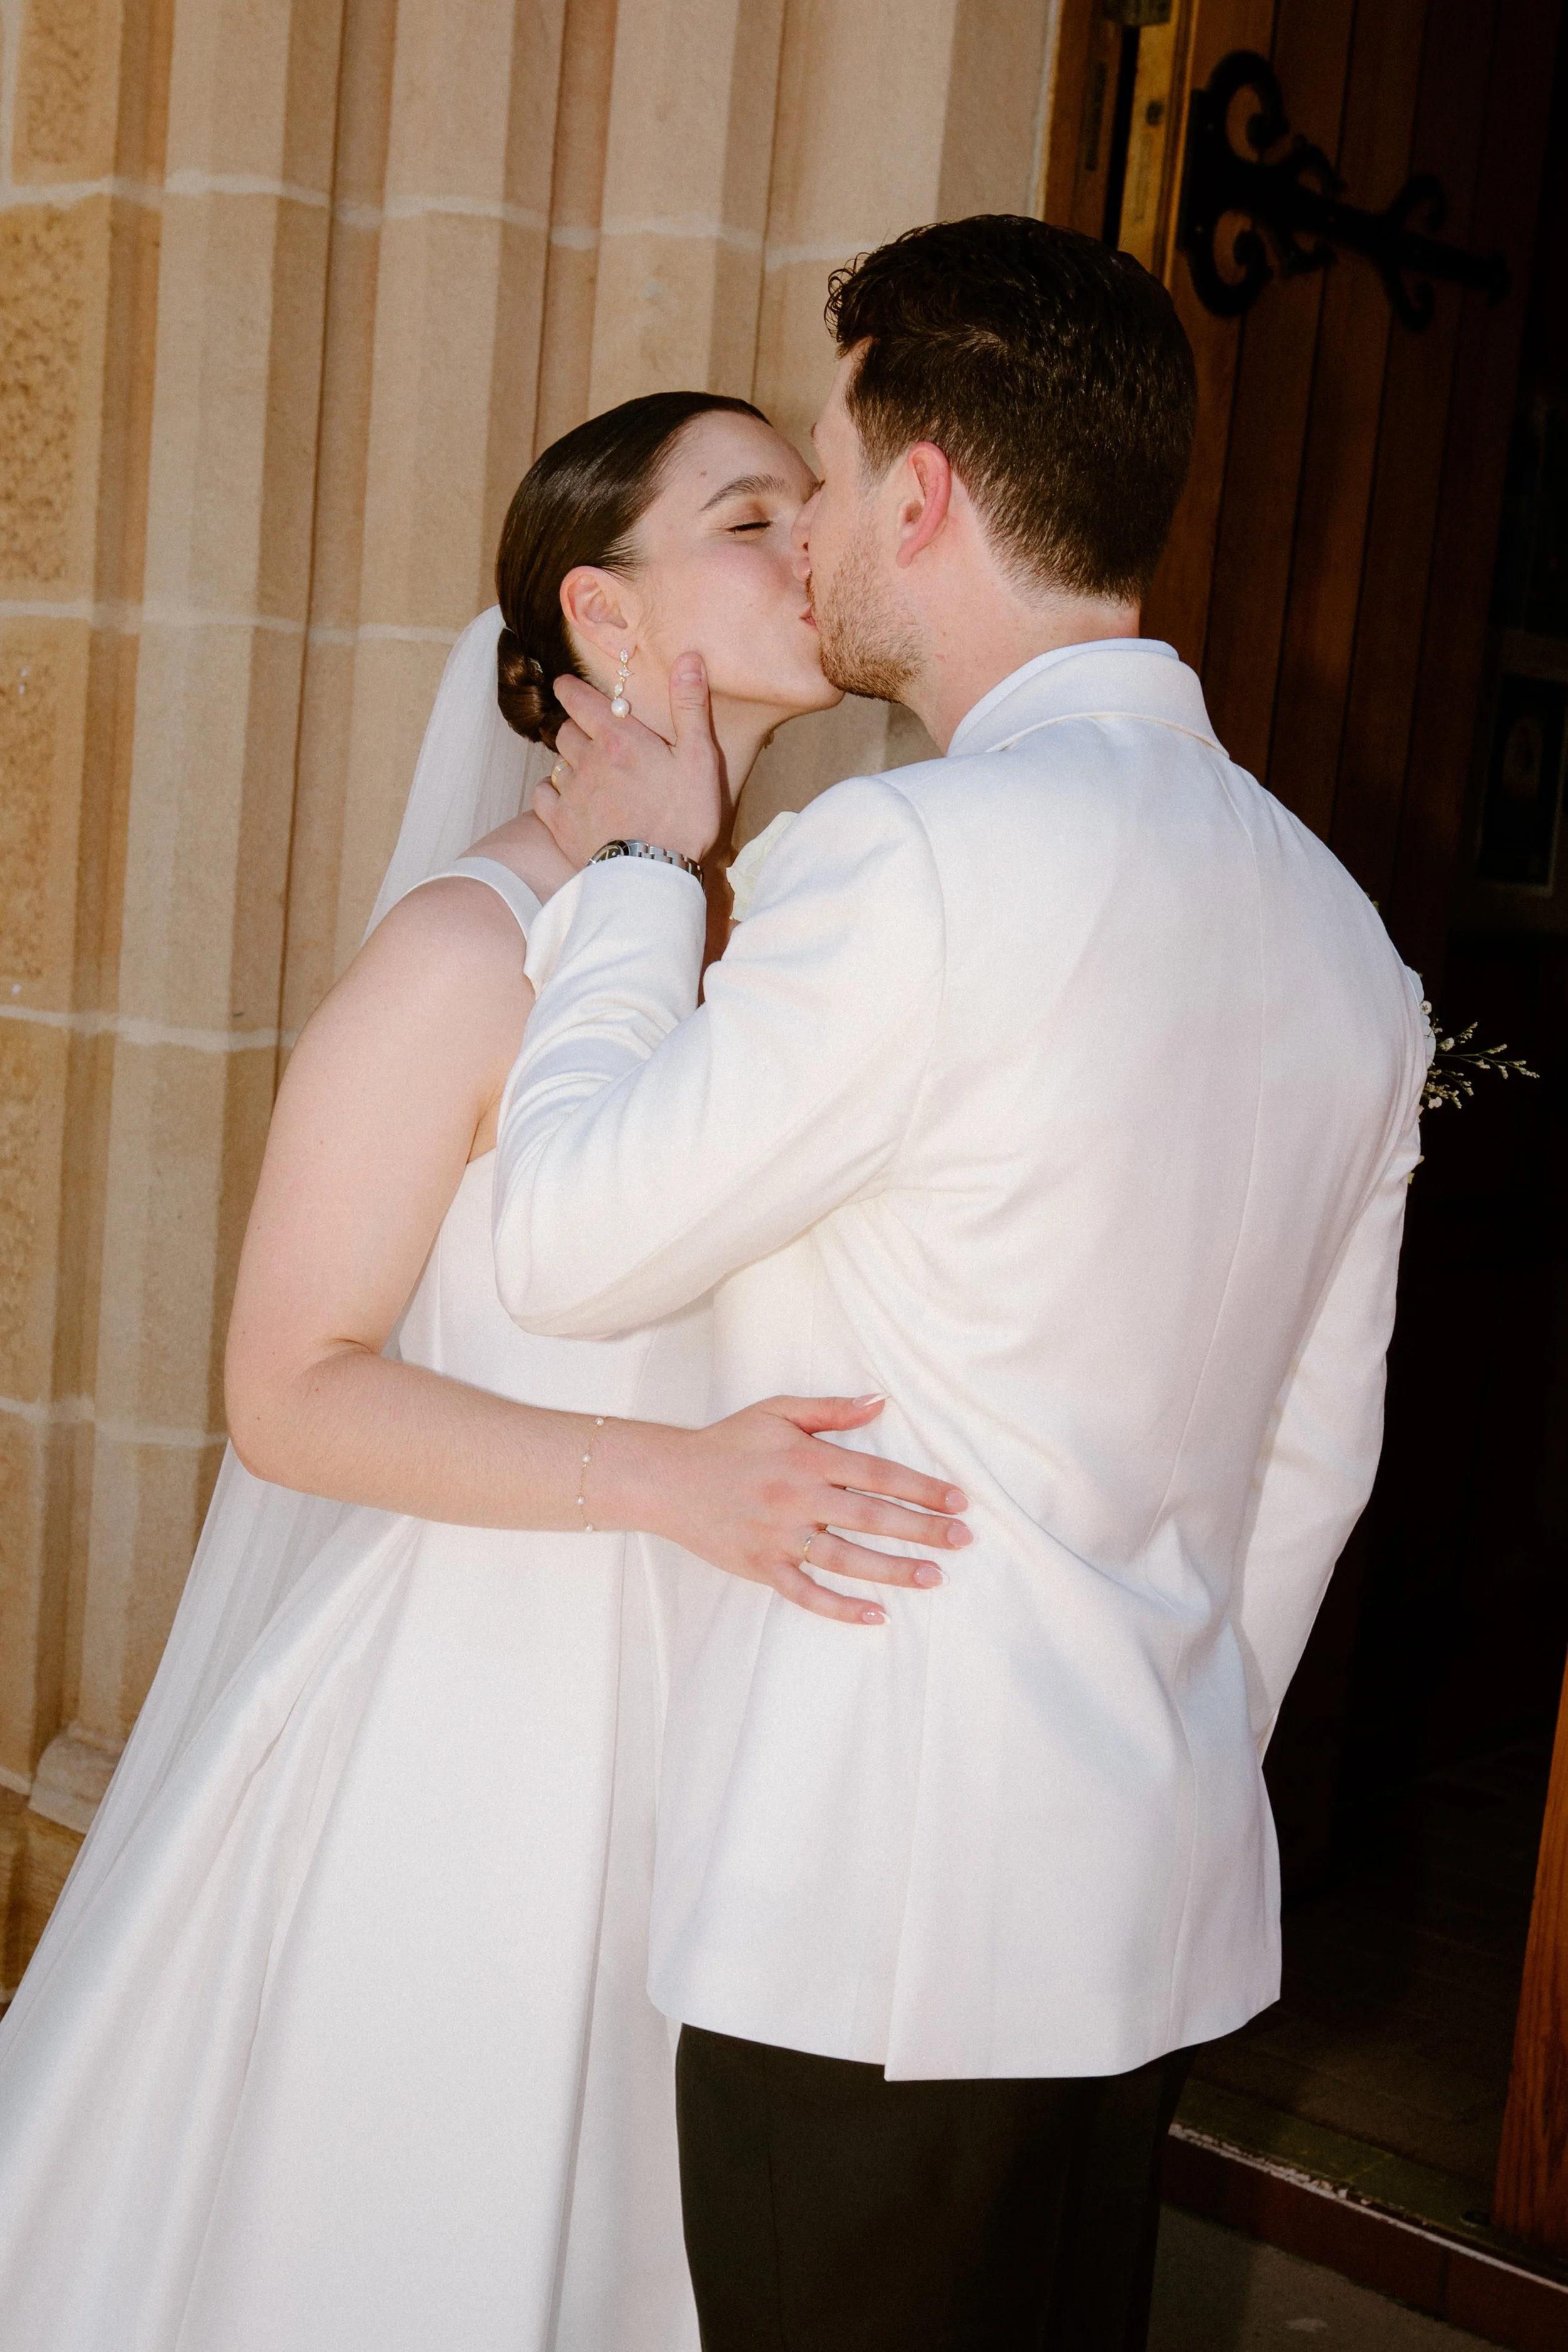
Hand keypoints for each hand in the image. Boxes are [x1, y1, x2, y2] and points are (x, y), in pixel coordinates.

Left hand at [533, 655, 723, 867]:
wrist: (654, 875)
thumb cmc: (684, 817)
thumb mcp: (699, 758)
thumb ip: (689, 706)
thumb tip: (688, 658)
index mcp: (618, 738)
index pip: (578, 698)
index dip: (570, 689)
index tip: (566, 685)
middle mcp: (587, 759)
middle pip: (566, 731)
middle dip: (576, 729)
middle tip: (594, 739)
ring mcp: (570, 793)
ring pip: (556, 763)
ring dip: (569, 764)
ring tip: (589, 774)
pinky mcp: (560, 825)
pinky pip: (542, 796)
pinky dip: (551, 793)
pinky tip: (567, 799)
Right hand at [618, 1394, 971, 1625]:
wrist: (667, 1479)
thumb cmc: (728, 1442)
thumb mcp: (778, 1411)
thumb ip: (831, 1410)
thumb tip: (880, 1403)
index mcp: (807, 1459)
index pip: (877, 1474)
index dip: (921, 1488)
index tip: (958, 1501)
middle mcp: (797, 1499)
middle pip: (871, 1517)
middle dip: (922, 1529)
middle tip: (963, 1540)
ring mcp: (778, 1537)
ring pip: (846, 1559)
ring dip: (893, 1569)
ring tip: (934, 1576)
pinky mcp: (761, 1567)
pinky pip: (806, 1593)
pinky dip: (840, 1607)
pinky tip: (876, 1615)